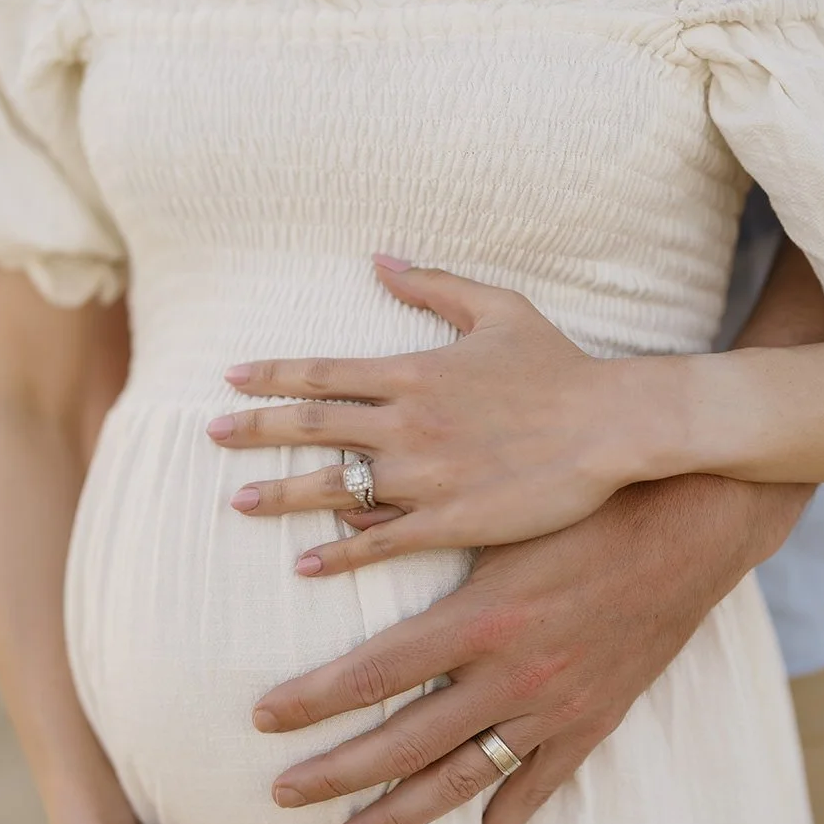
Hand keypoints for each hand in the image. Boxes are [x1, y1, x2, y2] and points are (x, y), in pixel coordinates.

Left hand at [208, 257, 660, 575]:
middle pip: (311, 428)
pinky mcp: (448, 520)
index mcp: (413, 372)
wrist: (611, 424)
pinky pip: (378, 540)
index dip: (271, 376)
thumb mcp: (498, 309)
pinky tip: (305, 564)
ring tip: (239, 502)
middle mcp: (406, 423)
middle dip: (256, 431)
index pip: (322, 373)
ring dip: (280, 495)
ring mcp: (423, 475)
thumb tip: (380, 259)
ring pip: (333, 487)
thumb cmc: (560, 366)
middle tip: (212, 436)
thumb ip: (433, 284)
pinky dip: (337, 553)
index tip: (230, 380)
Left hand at [250, 475, 809, 823]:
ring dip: (401, 815)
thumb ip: (418, 530)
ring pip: (463, 778)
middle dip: (336, 771)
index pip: (374, 671)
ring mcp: (554, 707)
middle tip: (279, 795)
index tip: (262, 719)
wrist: (686, 529)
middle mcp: (512, 673)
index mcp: (480, 616)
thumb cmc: (584, 508)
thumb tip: (337, 522)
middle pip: (405, 739)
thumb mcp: (495, 516)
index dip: (313, 700)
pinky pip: (539, 788)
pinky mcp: (592, 723)